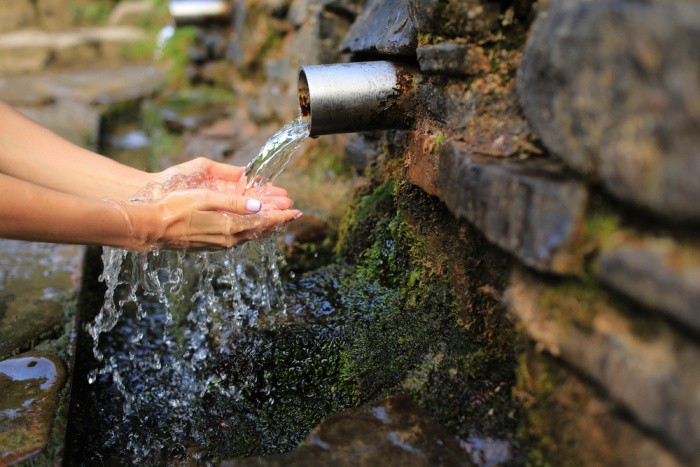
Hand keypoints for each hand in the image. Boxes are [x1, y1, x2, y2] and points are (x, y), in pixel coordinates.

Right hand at [122, 188, 301, 250]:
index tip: (296, 210)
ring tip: (275, 219)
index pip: (263, 221)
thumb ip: (233, 202)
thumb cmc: (174, 208)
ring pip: (248, 235)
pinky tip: (249, 226)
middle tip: (291, 213)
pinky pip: (236, 238)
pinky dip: (248, 230)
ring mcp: (219, 244)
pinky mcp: (210, 245)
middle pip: (259, 230)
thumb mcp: (205, 198)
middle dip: (276, 220)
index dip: (281, 215)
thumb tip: (258, 205)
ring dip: (263, 226)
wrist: (150, 228)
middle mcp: (227, 239)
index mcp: (229, 226)